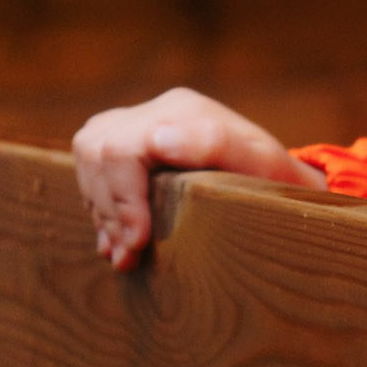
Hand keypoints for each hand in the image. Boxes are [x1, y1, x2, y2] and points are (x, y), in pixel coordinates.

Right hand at [73, 87, 325, 268]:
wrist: (279, 183)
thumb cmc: (275, 180)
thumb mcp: (262, 165)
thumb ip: (216, 145)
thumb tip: (159, 140)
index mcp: (181, 111)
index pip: (121, 149)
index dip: (122, 199)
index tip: (138, 242)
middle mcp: (154, 111)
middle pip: (95, 151)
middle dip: (108, 210)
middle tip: (129, 255)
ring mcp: (139, 125)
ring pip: (88, 158)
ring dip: (101, 211)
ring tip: (124, 253)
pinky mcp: (131, 145)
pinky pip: (93, 167)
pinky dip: (101, 207)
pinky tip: (118, 239)